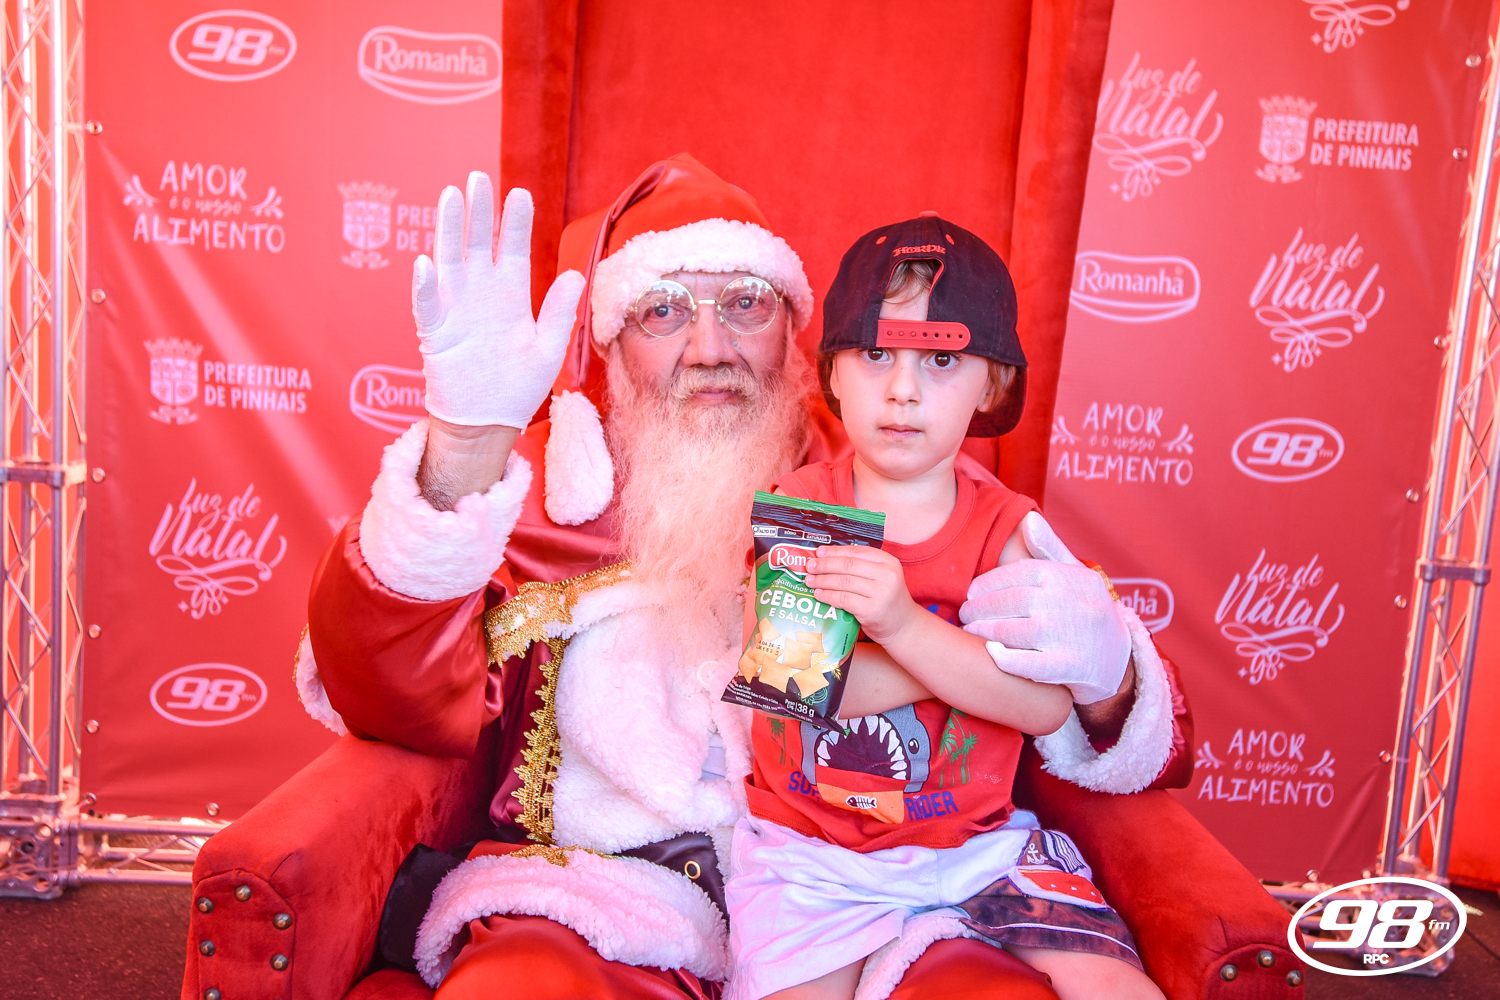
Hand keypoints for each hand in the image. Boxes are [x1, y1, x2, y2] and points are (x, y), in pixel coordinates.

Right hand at [413, 174, 585, 428]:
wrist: (488, 422)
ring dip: (448, 230)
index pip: (511, 247)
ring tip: (451, 198)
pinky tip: (426, 264)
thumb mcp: (547, 348)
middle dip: (478, 211)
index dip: (514, 221)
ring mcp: (455, 308)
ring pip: (449, 260)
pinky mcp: (435, 332)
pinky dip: (425, 286)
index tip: (519, 193)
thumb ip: (559, 312)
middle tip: (478, 179)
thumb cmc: (518, 386)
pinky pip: (427, 305)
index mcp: (510, 293)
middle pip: (477, 242)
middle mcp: (481, 293)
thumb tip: (577, 274)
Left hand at [805, 545, 916, 642]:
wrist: (903, 626)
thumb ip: (862, 567)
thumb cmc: (887, 599)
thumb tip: (827, 558)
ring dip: (822, 580)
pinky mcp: (872, 610)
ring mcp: (880, 593)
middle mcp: (887, 575)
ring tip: (809, 581)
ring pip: (843, 582)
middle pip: (848, 565)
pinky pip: (843, 599)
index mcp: (888, 561)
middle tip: (810, 566)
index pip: (857, 551)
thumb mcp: (882, 577)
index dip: (835, 551)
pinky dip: (828, 595)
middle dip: (825, 565)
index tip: (819, 552)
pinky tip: (818, 594)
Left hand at [958, 513, 1129, 704]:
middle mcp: (1072, 603)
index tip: (971, 592)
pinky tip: (990, 652)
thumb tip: (1028, 520)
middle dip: (980, 608)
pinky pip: (1029, 664)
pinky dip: (1005, 658)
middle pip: (1011, 601)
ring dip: (984, 631)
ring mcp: (1072, 636)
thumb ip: (1049, 547)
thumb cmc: (1085, 608)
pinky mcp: (1071, 667)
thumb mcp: (1074, 574)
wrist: (1119, 656)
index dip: (988, 582)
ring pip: (1014, 632)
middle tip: (965, 614)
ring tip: (970, 631)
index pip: (1019, 572)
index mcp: (1069, 577)